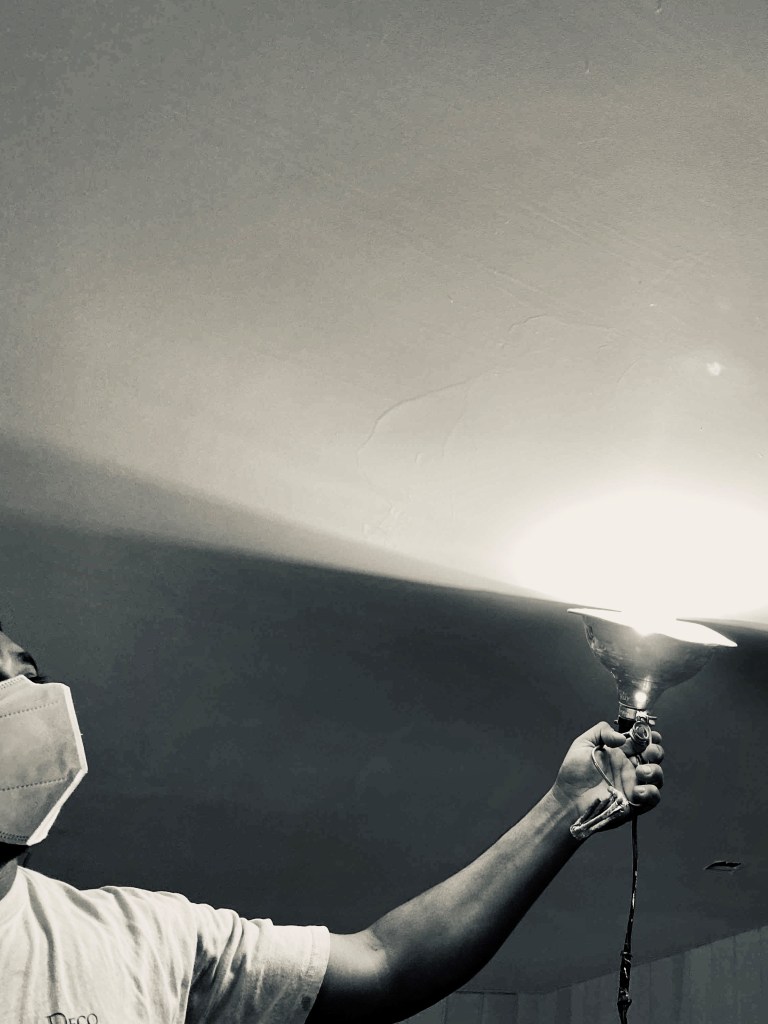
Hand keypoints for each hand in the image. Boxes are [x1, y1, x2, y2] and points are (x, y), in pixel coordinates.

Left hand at [549, 721, 663, 829]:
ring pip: (657, 776)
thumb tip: (622, 737)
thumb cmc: (573, 772)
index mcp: (620, 752)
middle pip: (654, 757)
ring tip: (641, 771)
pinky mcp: (635, 803)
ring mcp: (633, 784)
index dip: (649, 736)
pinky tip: (637, 790)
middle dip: (656, 751)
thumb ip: (602, 732)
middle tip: (648, 752)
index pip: (642, 741)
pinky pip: (653, 798)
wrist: (569, 798)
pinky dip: (650, 792)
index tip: (650, 734)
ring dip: (655, 771)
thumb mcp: (584, 744)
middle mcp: (629, 767)